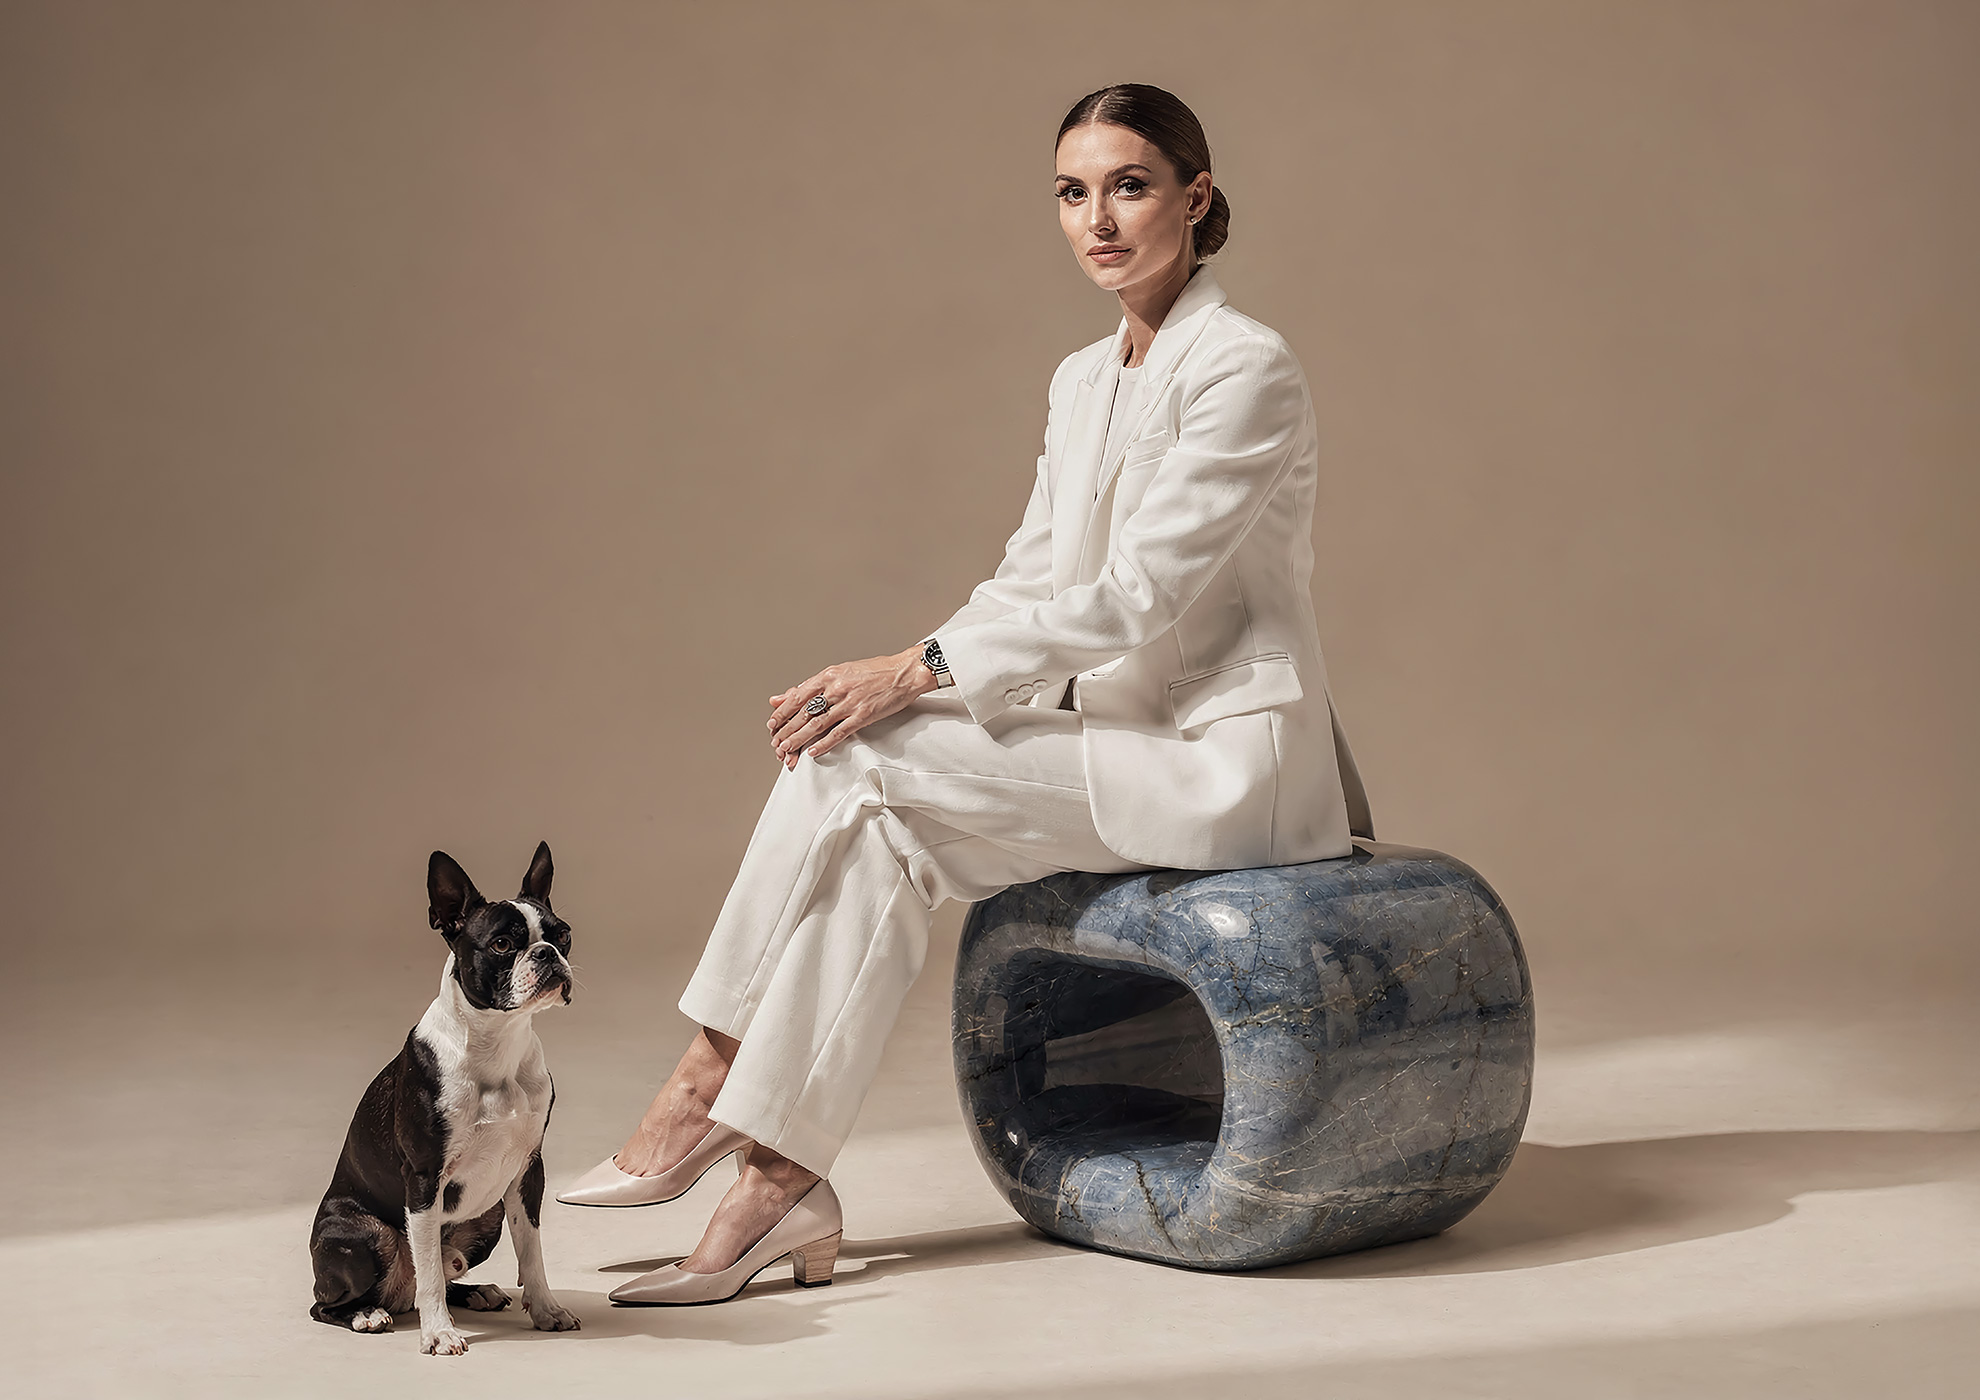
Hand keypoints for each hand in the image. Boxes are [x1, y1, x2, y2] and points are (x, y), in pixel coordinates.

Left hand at [767, 646, 938, 768]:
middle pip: (804, 712)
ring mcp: (850, 702)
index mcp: (830, 675)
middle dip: (787, 730)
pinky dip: (824, 744)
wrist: (905, 671)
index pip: (798, 696)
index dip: (783, 713)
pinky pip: (839, 732)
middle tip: (775, 742)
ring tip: (787, 749)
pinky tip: (814, 752)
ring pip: (817, 724)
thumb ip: (813, 685)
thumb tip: (786, 695)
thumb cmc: (876, 671)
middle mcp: (837, 688)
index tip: (772, 724)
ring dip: (800, 739)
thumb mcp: (841, 671)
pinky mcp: (864, 715)